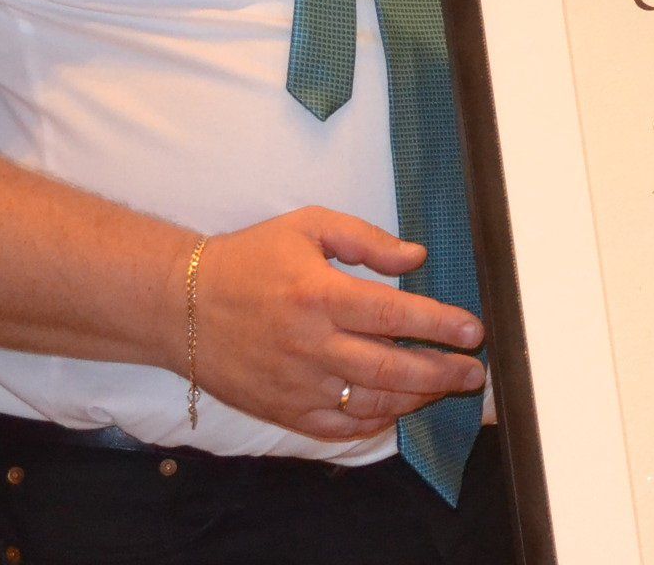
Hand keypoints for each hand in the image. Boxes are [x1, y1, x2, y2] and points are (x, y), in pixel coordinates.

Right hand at [185, 207, 486, 441]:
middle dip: (441, 372)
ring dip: (415, 399)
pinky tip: (397, 410)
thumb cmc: (249, 260)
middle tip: (474, 372)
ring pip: (370, 402)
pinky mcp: (282, 410)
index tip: (473, 331)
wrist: (179, 305)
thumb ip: (365, 240)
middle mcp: (311, 345)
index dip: (439, 325)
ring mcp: (296, 384)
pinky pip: (338, 427)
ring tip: (444, 388)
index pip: (394, 315)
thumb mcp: (307, 227)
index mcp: (319, 295)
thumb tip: (416, 257)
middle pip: (391, 368)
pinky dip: (373, 423)